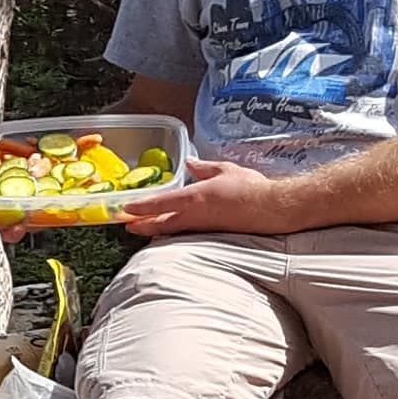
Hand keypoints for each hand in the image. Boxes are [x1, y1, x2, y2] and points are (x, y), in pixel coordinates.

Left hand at [118, 162, 329, 238]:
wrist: (272, 210)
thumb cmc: (251, 188)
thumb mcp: (226, 170)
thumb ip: (205, 168)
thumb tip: (191, 163)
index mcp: (195, 198)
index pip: (161, 203)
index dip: (141, 207)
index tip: (126, 210)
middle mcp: (195, 216)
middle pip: (161, 224)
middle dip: (142, 225)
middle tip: (126, 225)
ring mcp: (203, 228)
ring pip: (172, 231)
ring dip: (155, 229)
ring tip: (142, 228)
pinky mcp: (212, 235)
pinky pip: (186, 234)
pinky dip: (172, 232)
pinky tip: (169, 231)